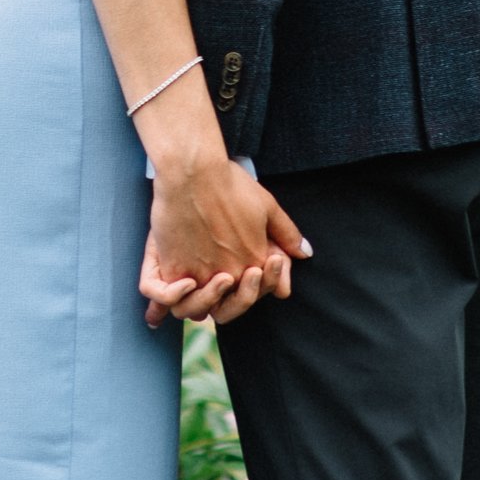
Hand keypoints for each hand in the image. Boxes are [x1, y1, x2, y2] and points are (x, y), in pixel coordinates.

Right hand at [140, 159, 306, 330]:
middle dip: (239, 293)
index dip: (261, 281)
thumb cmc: (229, 184)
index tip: (254, 264)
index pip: (263, 288)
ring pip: (204, 307)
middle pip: (235, 303)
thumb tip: (306, 253)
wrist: (192, 173)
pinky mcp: (174, 270)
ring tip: (204, 280)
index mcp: (256, 262)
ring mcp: (201, 276)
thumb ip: (288, 234)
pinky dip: (177, 296)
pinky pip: (174, 298)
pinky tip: (183, 282)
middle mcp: (230, 275)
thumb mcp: (267, 206)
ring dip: (208, 299)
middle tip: (231, 275)